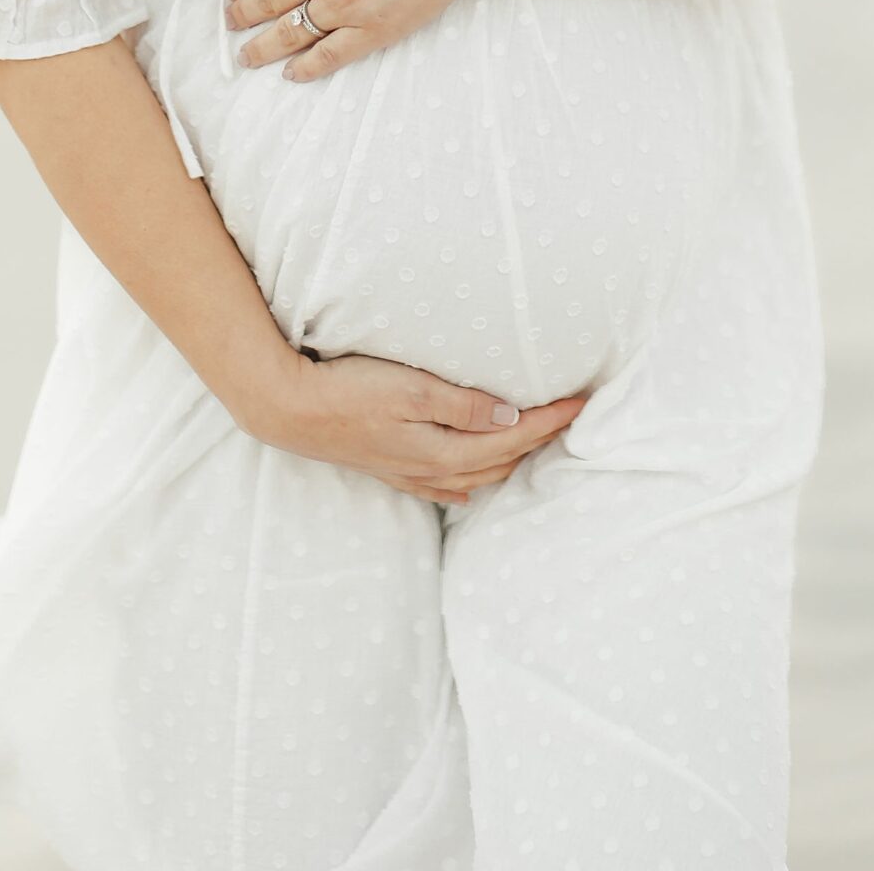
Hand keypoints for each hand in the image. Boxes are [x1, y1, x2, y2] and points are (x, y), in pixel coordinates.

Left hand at [224, 0, 498, 80]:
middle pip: (262, 3)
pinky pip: (329, 56)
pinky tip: (293, 72)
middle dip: (240, 17)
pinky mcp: (372, 29)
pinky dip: (306, 68)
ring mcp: (343, 4)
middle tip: (232, 24)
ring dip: (261, 49)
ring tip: (248, 57)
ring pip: (287, 35)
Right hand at [245, 350, 589, 504]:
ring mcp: (411, 473)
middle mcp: (433, 469)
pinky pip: (448, 482)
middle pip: (501, 461)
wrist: (290, 409)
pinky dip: (473, 476)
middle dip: (539, 440)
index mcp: (443, 450)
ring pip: (478, 474)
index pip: (512, 438)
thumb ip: (464, 407)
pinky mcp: (392, 468)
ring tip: (537, 440)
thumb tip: (513, 422)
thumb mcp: (411, 390)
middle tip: (572, 415)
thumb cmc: (349, 391)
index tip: (583, 401)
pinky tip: (475, 477)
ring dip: (511, 459)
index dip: (550, 420)